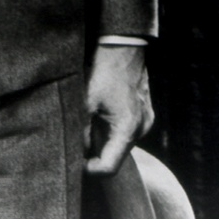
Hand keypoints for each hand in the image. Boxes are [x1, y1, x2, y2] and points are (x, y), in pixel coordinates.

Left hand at [84, 45, 154, 175]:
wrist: (123, 48)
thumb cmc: (105, 73)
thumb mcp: (86, 104)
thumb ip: (81, 132)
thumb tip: (73, 152)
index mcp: (128, 129)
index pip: (109, 167)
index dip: (90, 169)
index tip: (76, 163)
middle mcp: (141, 129)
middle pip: (115, 157)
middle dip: (95, 153)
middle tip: (78, 139)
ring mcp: (145, 122)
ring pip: (120, 144)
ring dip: (103, 140)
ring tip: (90, 122)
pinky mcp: (144, 115)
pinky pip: (125, 132)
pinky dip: (111, 130)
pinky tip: (101, 115)